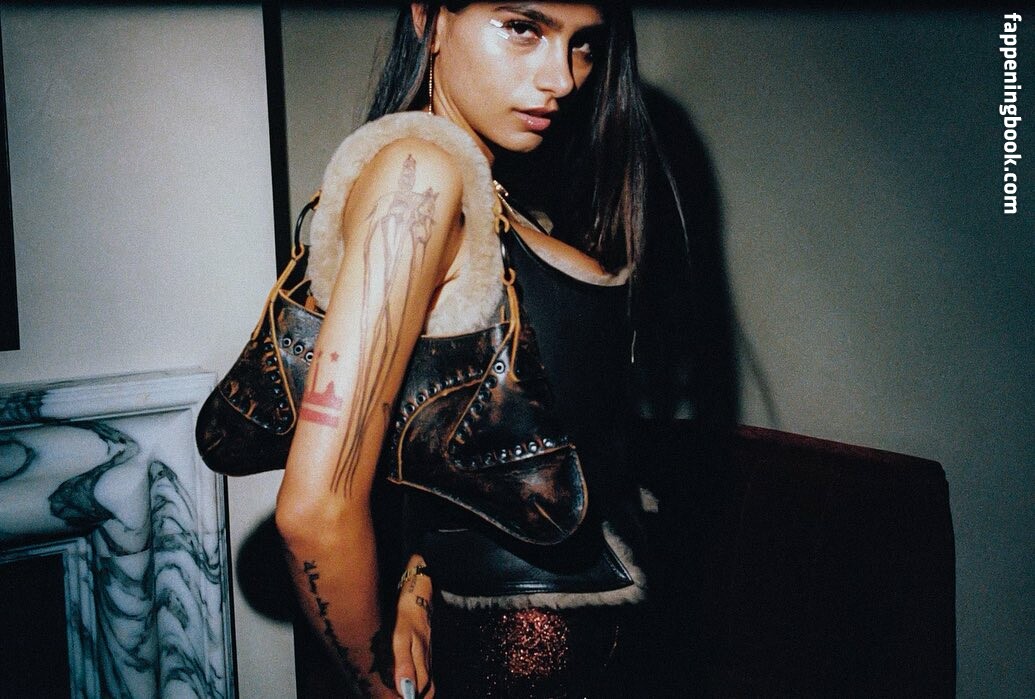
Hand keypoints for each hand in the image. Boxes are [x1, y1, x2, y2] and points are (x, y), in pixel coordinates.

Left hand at [393, 560, 433, 697]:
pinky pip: (424, 671)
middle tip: (401, 696)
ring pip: (427, 680)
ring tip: (403, 691)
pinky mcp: (425, 651)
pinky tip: (407, 679)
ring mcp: (427, 655)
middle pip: (427, 688)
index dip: (411, 698)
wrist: (416, 597)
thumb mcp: (399, 638)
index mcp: (420, 660)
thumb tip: (404, 688)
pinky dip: (417, 680)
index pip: (419, 690)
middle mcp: (426, 660)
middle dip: (416, 696)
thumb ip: (403, 664)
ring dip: (418, 690)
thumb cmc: (404, 617)